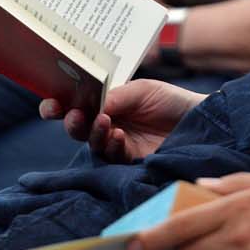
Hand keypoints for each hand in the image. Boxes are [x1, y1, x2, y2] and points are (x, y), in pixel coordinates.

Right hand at [39, 78, 204, 161]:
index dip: (58, 105)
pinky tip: (120, 135)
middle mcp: (106, 123)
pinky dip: (113, 145)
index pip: (75, 104)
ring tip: (104, 121)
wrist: (198, 120)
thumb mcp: (143, 90)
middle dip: (71, 121)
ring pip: (92, 143)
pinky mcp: (129, 160)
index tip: (51, 105)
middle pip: (77, 126)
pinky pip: (112, 156)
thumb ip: (117, 96)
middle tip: (75, 115)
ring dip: (93, 133)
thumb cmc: (170, 100)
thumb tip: (93, 104)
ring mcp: (116, 142)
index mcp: (105, 102)